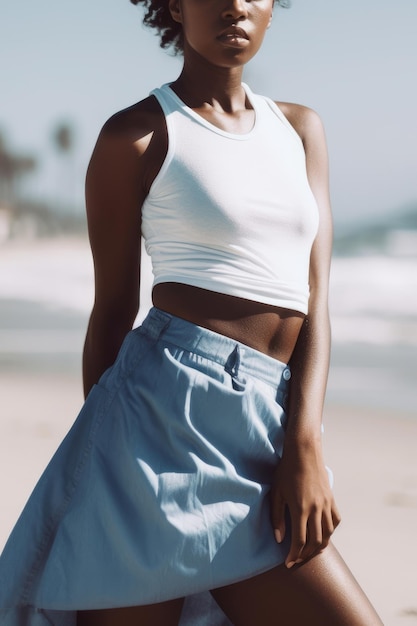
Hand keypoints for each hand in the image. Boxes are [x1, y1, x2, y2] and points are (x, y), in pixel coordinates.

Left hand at [271, 442, 340, 567]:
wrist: (304, 451)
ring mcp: (326, 504)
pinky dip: (331, 531)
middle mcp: (316, 509)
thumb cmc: (286, 470)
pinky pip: (336, 520)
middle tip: (296, 559)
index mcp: (300, 509)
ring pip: (328, 534)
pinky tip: (323, 534)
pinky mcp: (331, 498)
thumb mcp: (276, 493)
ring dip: (319, 546)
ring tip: (309, 551)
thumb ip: (277, 517)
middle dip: (306, 554)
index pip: (300, 541)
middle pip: (315, 541)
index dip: (294, 555)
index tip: (288, 563)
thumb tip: (279, 539)